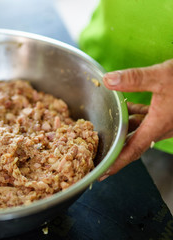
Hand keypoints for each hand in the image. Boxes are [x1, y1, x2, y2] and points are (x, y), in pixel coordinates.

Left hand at [99, 59, 172, 180]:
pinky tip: (128, 107)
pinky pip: (149, 120)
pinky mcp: (170, 113)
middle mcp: (163, 128)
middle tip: (100, 153)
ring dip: (125, 131)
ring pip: (141, 131)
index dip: (116, 163)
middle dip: (117, 149)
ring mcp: (167, 121)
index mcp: (158, 126)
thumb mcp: (162, 77)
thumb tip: (108, 80)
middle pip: (134, 144)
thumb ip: (134, 79)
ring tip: (108, 130)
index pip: (132, 150)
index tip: (103, 173)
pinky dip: (136, 116)